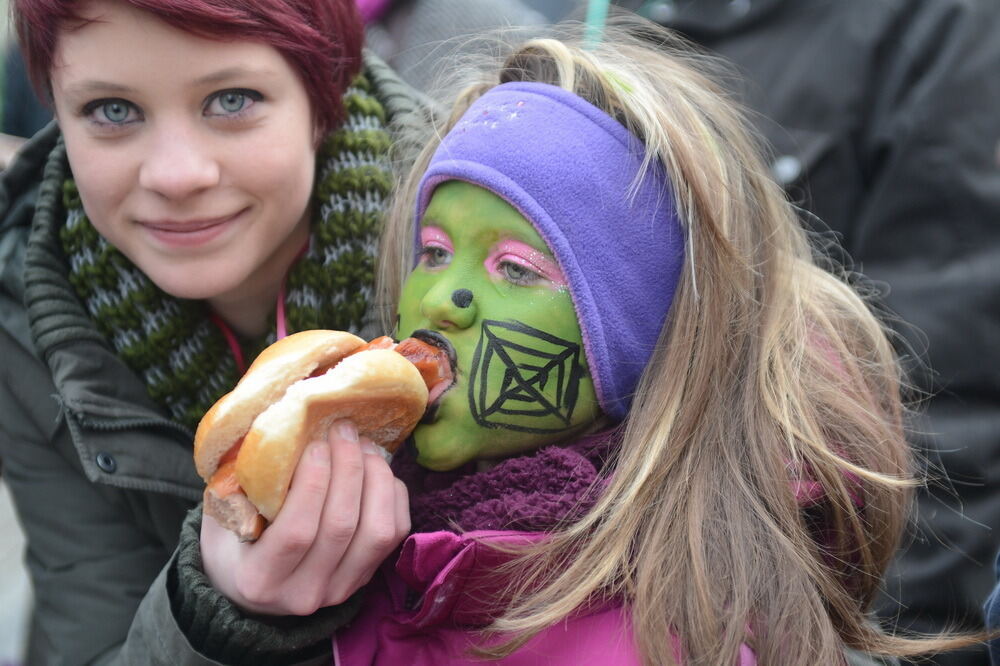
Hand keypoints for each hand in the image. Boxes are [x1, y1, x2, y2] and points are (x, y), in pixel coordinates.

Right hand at [200, 420, 409, 614]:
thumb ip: (239, 483)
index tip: (315, 444)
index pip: (297, 532)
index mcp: (260, 579)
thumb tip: (275, 432)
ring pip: (377, 531)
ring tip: (363, 445)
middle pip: (341, 526)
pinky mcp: (365, 578)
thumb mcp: (220, 514)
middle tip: (343, 430)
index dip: (313, 482)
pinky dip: (392, 494)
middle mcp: (304, 593)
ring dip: (376, 478)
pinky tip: (376, 468)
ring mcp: (340, 589)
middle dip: (348, 468)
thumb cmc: (232, 539)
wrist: (251, 588)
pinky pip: (395, 533)